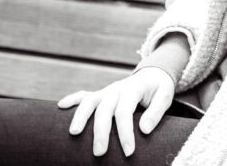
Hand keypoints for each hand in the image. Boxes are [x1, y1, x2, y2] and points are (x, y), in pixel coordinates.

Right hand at [57, 67, 174, 156]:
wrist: (153, 74)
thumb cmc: (159, 89)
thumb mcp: (165, 96)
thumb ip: (156, 112)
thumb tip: (144, 130)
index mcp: (134, 89)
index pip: (126, 111)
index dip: (126, 132)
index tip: (128, 152)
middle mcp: (117, 89)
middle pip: (105, 109)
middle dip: (101, 131)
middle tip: (100, 153)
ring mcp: (107, 91)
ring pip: (90, 101)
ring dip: (81, 116)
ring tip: (74, 134)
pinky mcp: (100, 94)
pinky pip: (84, 95)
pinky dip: (72, 99)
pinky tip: (60, 106)